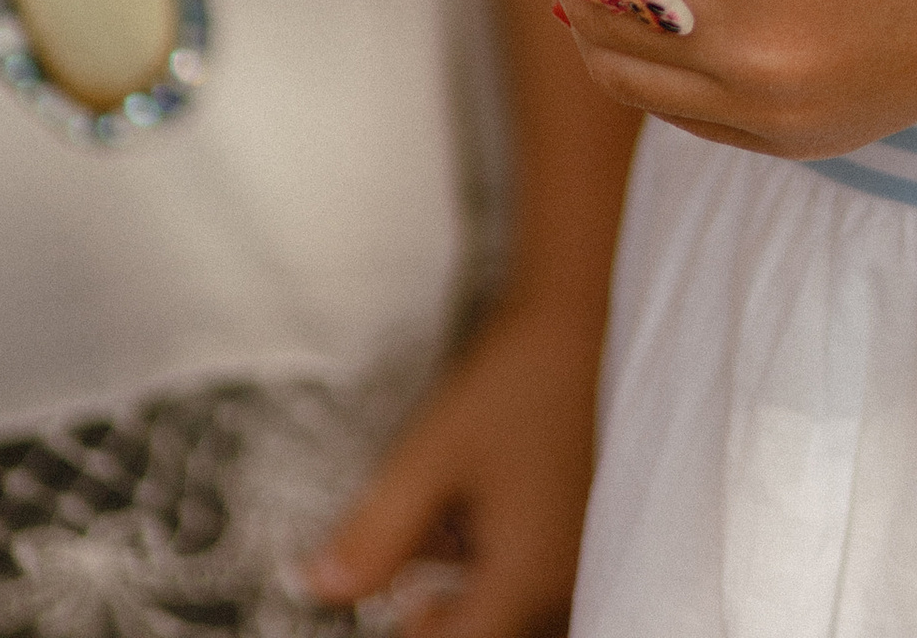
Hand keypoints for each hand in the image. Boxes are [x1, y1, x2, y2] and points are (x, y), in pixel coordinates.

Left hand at [298, 290, 600, 637]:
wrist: (586, 310)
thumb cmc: (516, 378)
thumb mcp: (431, 454)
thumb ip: (375, 535)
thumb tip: (320, 587)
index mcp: (530, 573)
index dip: (416, 631)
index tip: (397, 601)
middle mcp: (568, 575)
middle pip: (490, 619)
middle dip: (442, 598)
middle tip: (419, 546)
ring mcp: (588, 549)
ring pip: (514, 590)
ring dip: (471, 568)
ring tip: (447, 503)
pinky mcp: (596, 520)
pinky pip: (541, 562)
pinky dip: (502, 543)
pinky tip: (481, 491)